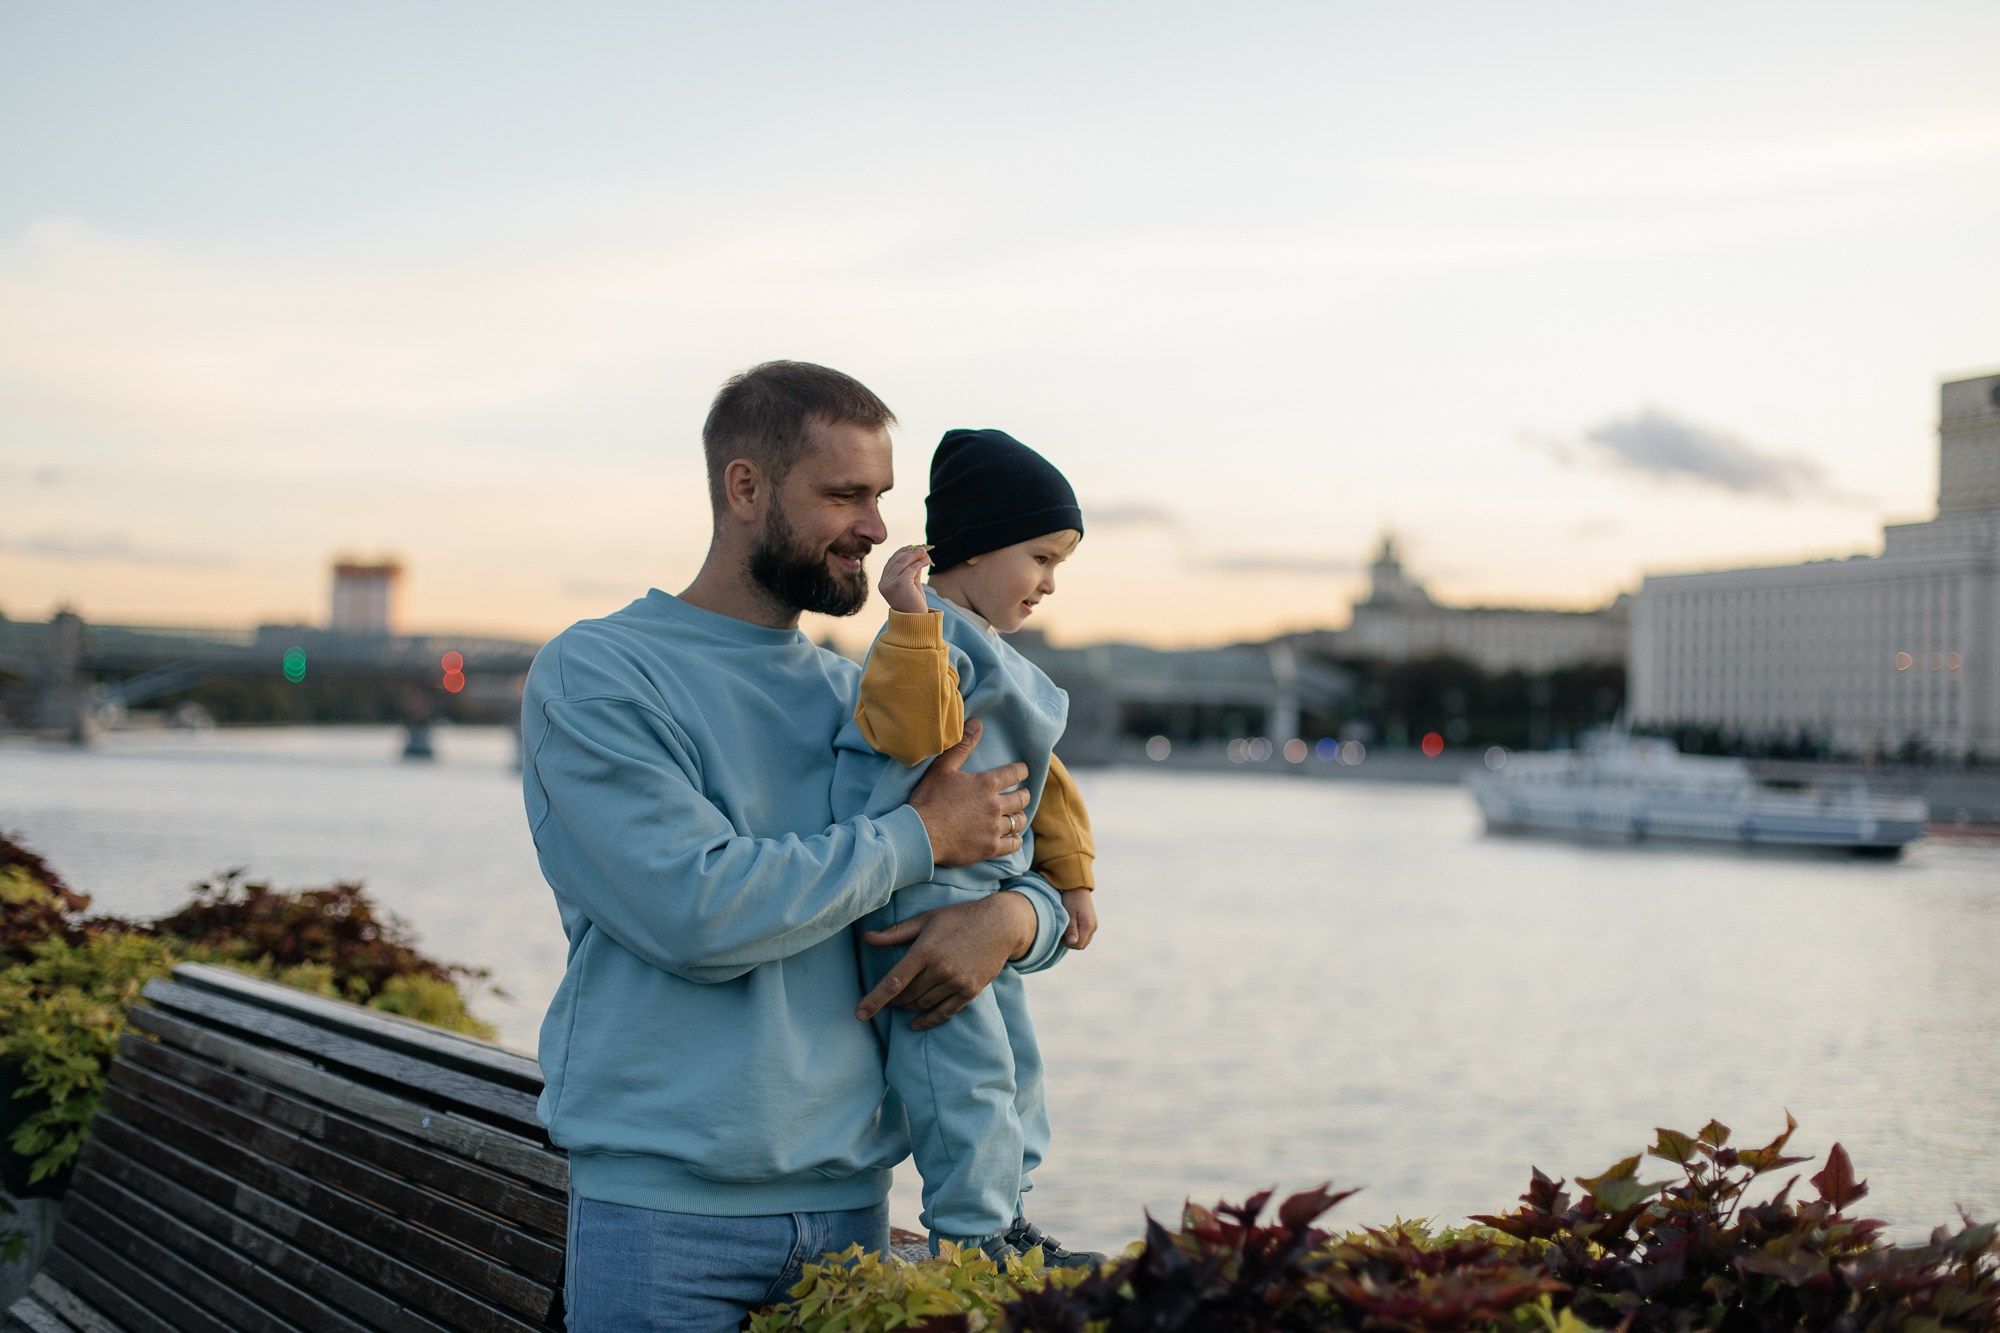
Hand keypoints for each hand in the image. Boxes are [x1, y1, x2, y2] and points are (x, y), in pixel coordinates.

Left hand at [855, 890, 1038, 1028]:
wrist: (1000, 925)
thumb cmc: (958, 918)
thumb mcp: (926, 919)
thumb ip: (895, 932)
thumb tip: (866, 938)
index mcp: (926, 950)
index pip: (894, 981)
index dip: (875, 999)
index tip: (860, 1013)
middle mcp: (941, 969)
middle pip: (907, 996)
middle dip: (892, 1001)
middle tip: (886, 999)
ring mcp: (957, 982)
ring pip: (923, 1004)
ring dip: (908, 1008)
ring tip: (901, 1004)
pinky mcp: (970, 991)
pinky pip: (944, 1013)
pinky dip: (928, 1020)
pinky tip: (916, 1024)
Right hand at [878, 543, 932, 614]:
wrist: (916, 619)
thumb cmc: (913, 603)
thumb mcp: (910, 582)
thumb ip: (910, 569)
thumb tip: (917, 552)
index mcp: (883, 582)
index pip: (891, 562)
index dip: (901, 552)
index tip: (911, 547)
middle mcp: (884, 582)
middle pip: (897, 560)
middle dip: (910, 552)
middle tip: (922, 549)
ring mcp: (890, 583)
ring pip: (904, 562)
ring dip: (916, 555)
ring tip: (925, 553)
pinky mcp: (900, 583)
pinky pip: (911, 568)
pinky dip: (920, 562)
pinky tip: (927, 561)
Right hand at [908, 720, 1029, 867]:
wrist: (920, 834)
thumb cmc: (929, 799)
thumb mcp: (942, 767)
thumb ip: (962, 745)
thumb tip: (977, 723)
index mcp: (986, 784)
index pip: (1015, 773)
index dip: (1021, 771)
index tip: (1022, 771)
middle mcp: (995, 805)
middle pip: (1021, 798)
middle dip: (1023, 794)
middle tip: (1022, 794)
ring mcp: (994, 828)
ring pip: (1018, 821)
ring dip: (1019, 817)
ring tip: (1016, 816)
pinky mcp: (990, 848)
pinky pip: (1013, 844)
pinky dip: (1015, 840)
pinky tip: (1012, 837)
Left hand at [1061, 888, 1096, 949]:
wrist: (1078, 887)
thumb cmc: (1071, 900)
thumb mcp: (1069, 914)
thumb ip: (1071, 930)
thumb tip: (1073, 943)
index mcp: (1088, 926)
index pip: (1078, 945)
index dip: (1068, 943)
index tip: (1061, 935)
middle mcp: (1094, 927)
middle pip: (1082, 945)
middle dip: (1071, 943)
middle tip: (1063, 933)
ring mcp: (1094, 925)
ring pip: (1084, 941)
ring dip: (1075, 939)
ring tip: (1066, 929)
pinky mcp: (1092, 923)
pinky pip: (1085, 935)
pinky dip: (1078, 935)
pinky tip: (1071, 928)